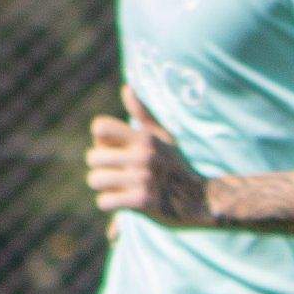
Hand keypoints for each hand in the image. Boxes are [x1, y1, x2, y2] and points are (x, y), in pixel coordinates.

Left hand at [87, 85, 209, 225]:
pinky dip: (111, 205)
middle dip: (101, 168)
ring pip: (96, 180)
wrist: (201, 201)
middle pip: (92, 157)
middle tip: (119, 174)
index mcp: (144, 138)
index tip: (116, 150)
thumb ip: (143, 114)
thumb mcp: (164, 138)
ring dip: (104, 188)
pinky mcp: (142, 202)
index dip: (102, 141)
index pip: (99, 128)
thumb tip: (127, 88)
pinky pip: (105, 201)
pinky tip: (125, 203)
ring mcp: (143, 179)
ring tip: (121, 189)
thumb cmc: (176, 167)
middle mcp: (143, 155)